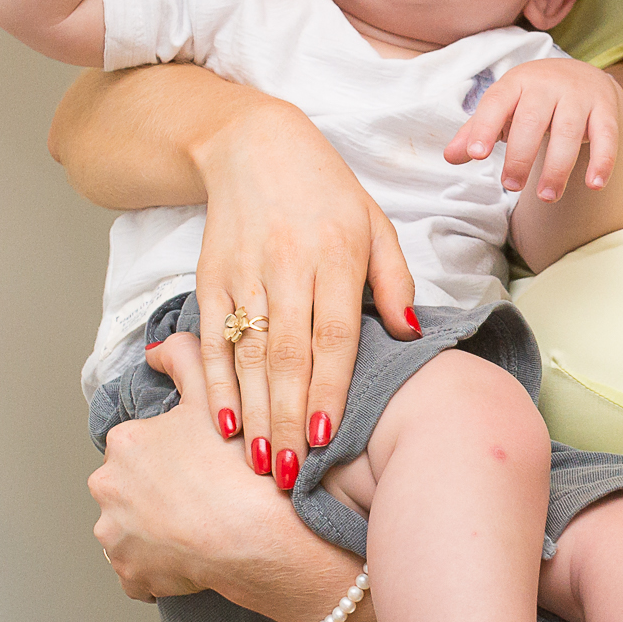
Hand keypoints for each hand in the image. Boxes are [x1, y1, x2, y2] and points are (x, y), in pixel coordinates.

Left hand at [88, 339, 299, 604]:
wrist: (260, 538)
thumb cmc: (240, 468)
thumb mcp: (216, 395)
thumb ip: (185, 358)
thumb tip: (156, 348)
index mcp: (125, 442)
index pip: (141, 450)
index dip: (173, 460)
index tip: (201, 470)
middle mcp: (107, 486)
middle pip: (130, 490)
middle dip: (156, 496)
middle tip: (202, 500)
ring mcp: (114, 534)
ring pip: (130, 531)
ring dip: (154, 533)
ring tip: (198, 531)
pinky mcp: (128, 573)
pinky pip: (137, 571)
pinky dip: (157, 568)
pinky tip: (189, 558)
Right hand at [192, 98, 419, 486]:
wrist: (253, 146)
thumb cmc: (326, 194)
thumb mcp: (374, 224)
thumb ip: (394, 281)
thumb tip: (412, 334)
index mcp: (335, 256)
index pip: (333, 335)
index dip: (329, 389)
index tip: (328, 438)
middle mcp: (286, 267)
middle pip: (287, 355)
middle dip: (290, 420)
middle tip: (293, 475)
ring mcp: (244, 274)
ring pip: (247, 354)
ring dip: (254, 413)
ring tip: (263, 463)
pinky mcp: (210, 279)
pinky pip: (211, 339)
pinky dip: (215, 384)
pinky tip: (225, 423)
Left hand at [445, 58, 622, 201]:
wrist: (581, 74)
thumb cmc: (531, 99)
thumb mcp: (503, 108)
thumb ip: (476, 132)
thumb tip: (450, 157)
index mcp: (516, 83)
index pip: (496, 103)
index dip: (484, 128)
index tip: (476, 155)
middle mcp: (547, 85)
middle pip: (532, 120)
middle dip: (521, 156)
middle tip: (512, 186)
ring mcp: (578, 96)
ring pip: (568, 132)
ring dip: (558, 167)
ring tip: (547, 197)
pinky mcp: (605, 109)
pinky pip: (606, 136)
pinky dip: (602, 161)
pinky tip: (594, 184)